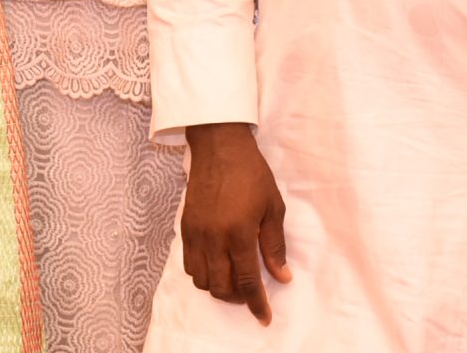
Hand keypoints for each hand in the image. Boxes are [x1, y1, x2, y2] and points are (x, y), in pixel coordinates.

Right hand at [180, 122, 291, 324]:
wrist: (219, 147)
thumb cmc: (251, 174)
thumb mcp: (273, 208)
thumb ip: (274, 245)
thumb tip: (281, 276)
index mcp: (238, 233)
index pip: (246, 281)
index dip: (256, 303)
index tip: (265, 318)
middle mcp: (213, 238)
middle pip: (220, 286)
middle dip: (237, 298)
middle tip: (251, 293)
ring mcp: (196, 233)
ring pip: (201, 279)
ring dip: (218, 287)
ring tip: (233, 279)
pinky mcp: (185, 226)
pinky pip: (188, 263)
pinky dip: (202, 273)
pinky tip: (216, 264)